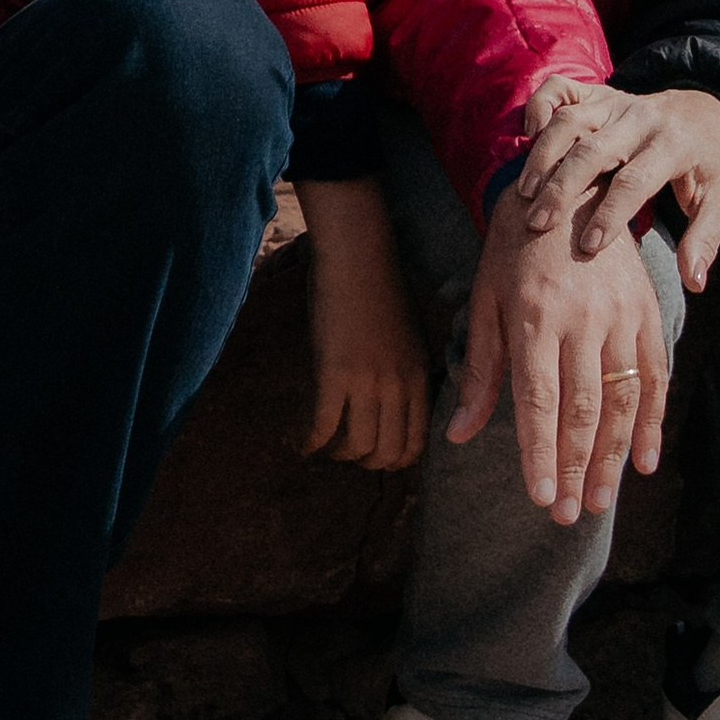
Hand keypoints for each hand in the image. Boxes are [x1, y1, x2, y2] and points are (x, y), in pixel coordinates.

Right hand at [294, 177, 430, 470]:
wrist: (358, 257)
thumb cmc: (379, 289)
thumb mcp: (408, 336)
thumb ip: (405, 370)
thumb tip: (393, 403)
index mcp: (419, 375)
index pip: (415, 442)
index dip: (394, 460)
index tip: (375, 456)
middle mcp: (399, 384)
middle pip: (387, 452)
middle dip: (365, 462)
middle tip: (346, 453)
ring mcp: (368, 381)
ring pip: (357, 446)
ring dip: (337, 453)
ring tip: (324, 444)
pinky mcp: (335, 373)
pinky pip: (323, 426)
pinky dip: (310, 442)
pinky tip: (300, 443)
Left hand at [451, 217, 669, 524]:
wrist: (568, 185)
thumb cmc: (514, 250)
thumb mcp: (486, 302)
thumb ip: (482, 370)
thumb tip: (460, 434)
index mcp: (536, 317)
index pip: (540, 401)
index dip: (542, 453)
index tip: (540, 498)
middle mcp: (583, 318)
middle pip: (583, 408)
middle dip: (576, 467)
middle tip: (569, 515)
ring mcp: (621, 313)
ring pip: (623, 397)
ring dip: (613, 455)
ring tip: (601, 501)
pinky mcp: (646, 309)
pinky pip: (655, 372)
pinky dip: (653, 419)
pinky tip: (645, 460)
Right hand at [515, 83, 719, 287]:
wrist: (706, 110)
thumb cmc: (709, 165)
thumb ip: (705, 240)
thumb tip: (694, 283)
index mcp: (673, 144)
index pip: (636, 180)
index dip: (611, 214)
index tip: (588, 247)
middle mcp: (641, 118)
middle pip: (594, 149)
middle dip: (563, 187)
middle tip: (538, 224)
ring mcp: (616, 102)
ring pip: (571, 120)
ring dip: (544, 155)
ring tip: (524, 194)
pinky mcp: (598, 92)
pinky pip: (561, 88)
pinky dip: (540, 105)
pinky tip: (528, 136)